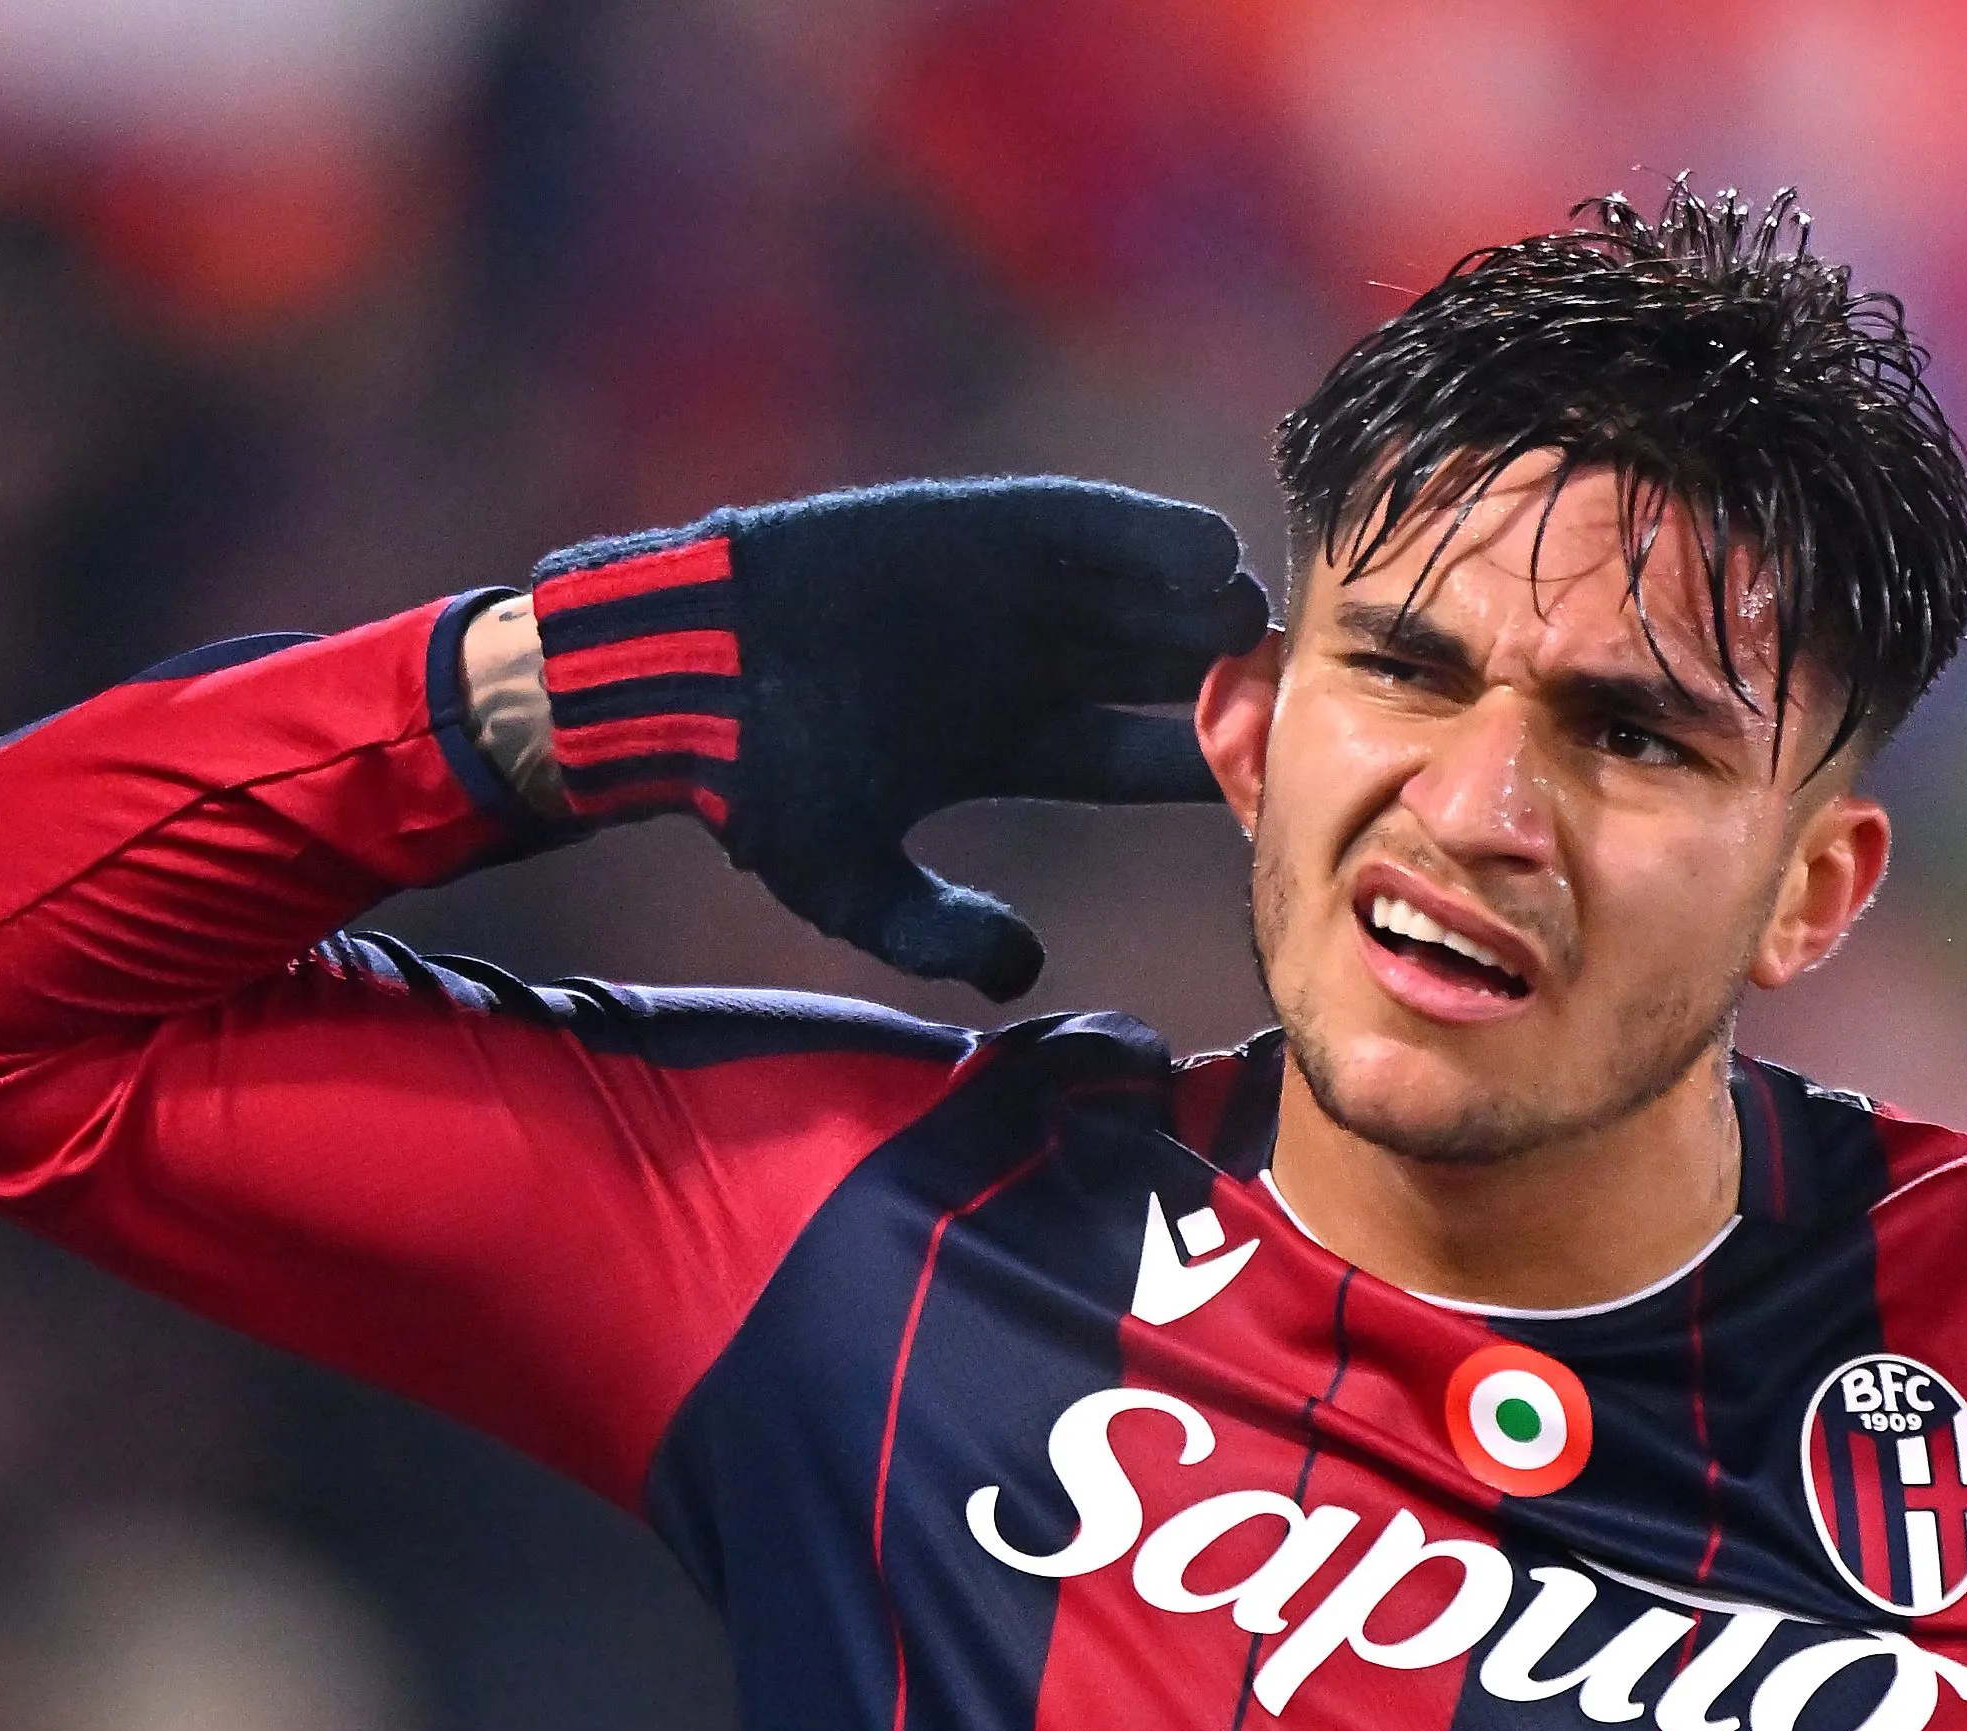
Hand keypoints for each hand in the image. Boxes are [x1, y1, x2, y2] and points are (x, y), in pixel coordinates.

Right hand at [529, 477, 1266, 1000]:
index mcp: (998, 741)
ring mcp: (994, 591)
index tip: (1261, 777)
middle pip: (1143, 667)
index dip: (1191, 763)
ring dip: (1192, 599)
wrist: (676, 679)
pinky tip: (1205, 548)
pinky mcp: (967, 526)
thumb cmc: (752, 784)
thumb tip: (1025, 970)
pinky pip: (1074, 523)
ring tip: (1255, 612)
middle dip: (1212, 673)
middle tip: (1290, 684)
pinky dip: (1140, 531)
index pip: (1124, 757)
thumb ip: (934, 929)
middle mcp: (1013, 663)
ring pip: (1125, 592)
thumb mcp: (851, 881)